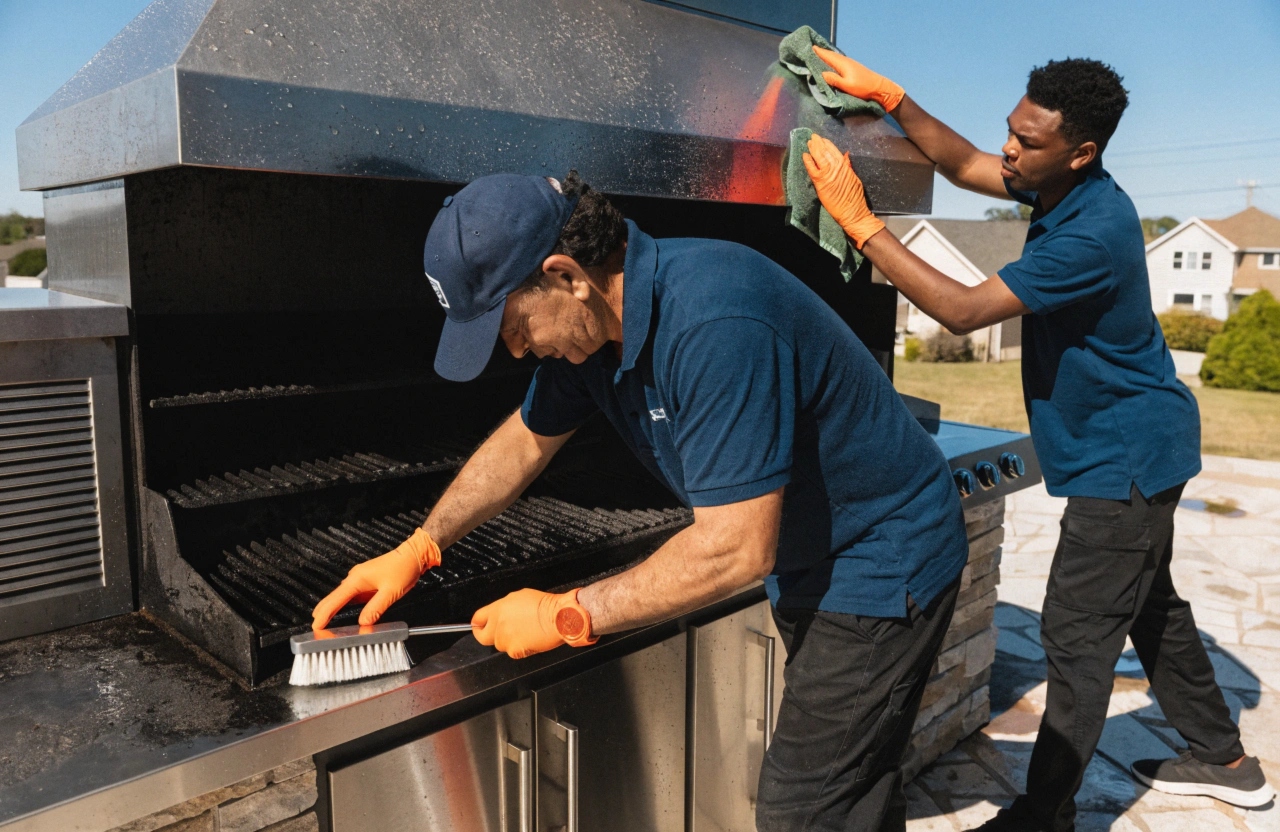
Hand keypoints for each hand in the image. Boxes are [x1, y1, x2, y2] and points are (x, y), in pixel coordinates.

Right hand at [311, 527, 441, 628]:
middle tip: (315, 627)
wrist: (413, 555)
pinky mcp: (366, 582)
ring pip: (341, 597)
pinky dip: (343, 605)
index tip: (315, 625)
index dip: (324, 614)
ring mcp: (360, 579)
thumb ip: (376, 608)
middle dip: (323, 612)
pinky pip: (351, 596)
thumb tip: (363, 622)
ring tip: (324, 623)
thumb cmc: (403, 569)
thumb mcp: (391, 592)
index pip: (335, 600)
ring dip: (333, 609)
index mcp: (357, 579)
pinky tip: (342, 613)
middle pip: (334, 598)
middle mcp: (355, 578)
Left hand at [472, 588, 596, 658]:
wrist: (558, 617)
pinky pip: (512, 651)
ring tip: (522, 632)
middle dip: (486, 635)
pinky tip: (528, 638)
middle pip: (482, 636)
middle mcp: (499, 625)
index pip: (477, 619)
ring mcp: (506, 639)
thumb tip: (497, 613)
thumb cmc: (544, 605)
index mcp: (498, 609)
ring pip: (499, 644)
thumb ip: (503, 607)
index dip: (477, 623)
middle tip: (493, 634)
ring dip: (507, 640)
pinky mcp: (515, 651)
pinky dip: (519, 648)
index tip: (477, 626)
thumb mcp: (519, 597)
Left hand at [803, 133, 885, 248]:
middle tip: (814, 136)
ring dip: (814, 149)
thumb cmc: (855, 199)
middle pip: (827, 152)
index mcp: (846, 168)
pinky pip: (813, 170)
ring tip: (809, 142)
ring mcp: (829, 175)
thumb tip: (846, 155)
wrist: (853, 213)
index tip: (823, 139)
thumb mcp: (855, 179)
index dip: (828, 144)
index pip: (835, 152)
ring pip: (820, 158)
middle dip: (820, 143)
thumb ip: (848, 167)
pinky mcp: (822, 184)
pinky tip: (805, 155)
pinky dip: (809, 162)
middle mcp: (837, 169)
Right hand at [813, 47, 903, 111]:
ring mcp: (849, 63)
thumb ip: (834, 80)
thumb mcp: (847, 86)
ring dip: (826, 55)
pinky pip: (838, 60)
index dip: (818, 52)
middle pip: (830, 54)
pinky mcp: (852, 67)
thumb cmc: (863, 87)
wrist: (879, 87)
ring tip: (818, 54)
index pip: (828, 56)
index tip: (809, 47)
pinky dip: (832, 59)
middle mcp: (845, 61)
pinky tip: (830, 62)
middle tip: (810, 49)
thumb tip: (821, 74)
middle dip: (820, 51)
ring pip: (834, 57)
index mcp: (843, 64)